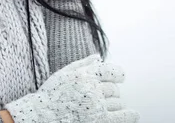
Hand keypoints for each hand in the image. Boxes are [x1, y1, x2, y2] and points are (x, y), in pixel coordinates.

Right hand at [4, 55, 139, 122]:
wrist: (41, 116)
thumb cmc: (51, 96)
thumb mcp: (64, 74)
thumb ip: (83, 64)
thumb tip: (98, 57)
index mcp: (85, 75)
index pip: (111, 71)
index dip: (118, 74)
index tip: (120, 77)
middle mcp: (93, 89)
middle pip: (114, 88)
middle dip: (110, 92)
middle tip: (103, 97)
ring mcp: (98, 106)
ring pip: (118, 102)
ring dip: (114, 105)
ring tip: (104, 107)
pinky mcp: (102, 120)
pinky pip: (124, 116)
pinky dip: (130, 114)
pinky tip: (132, 114)